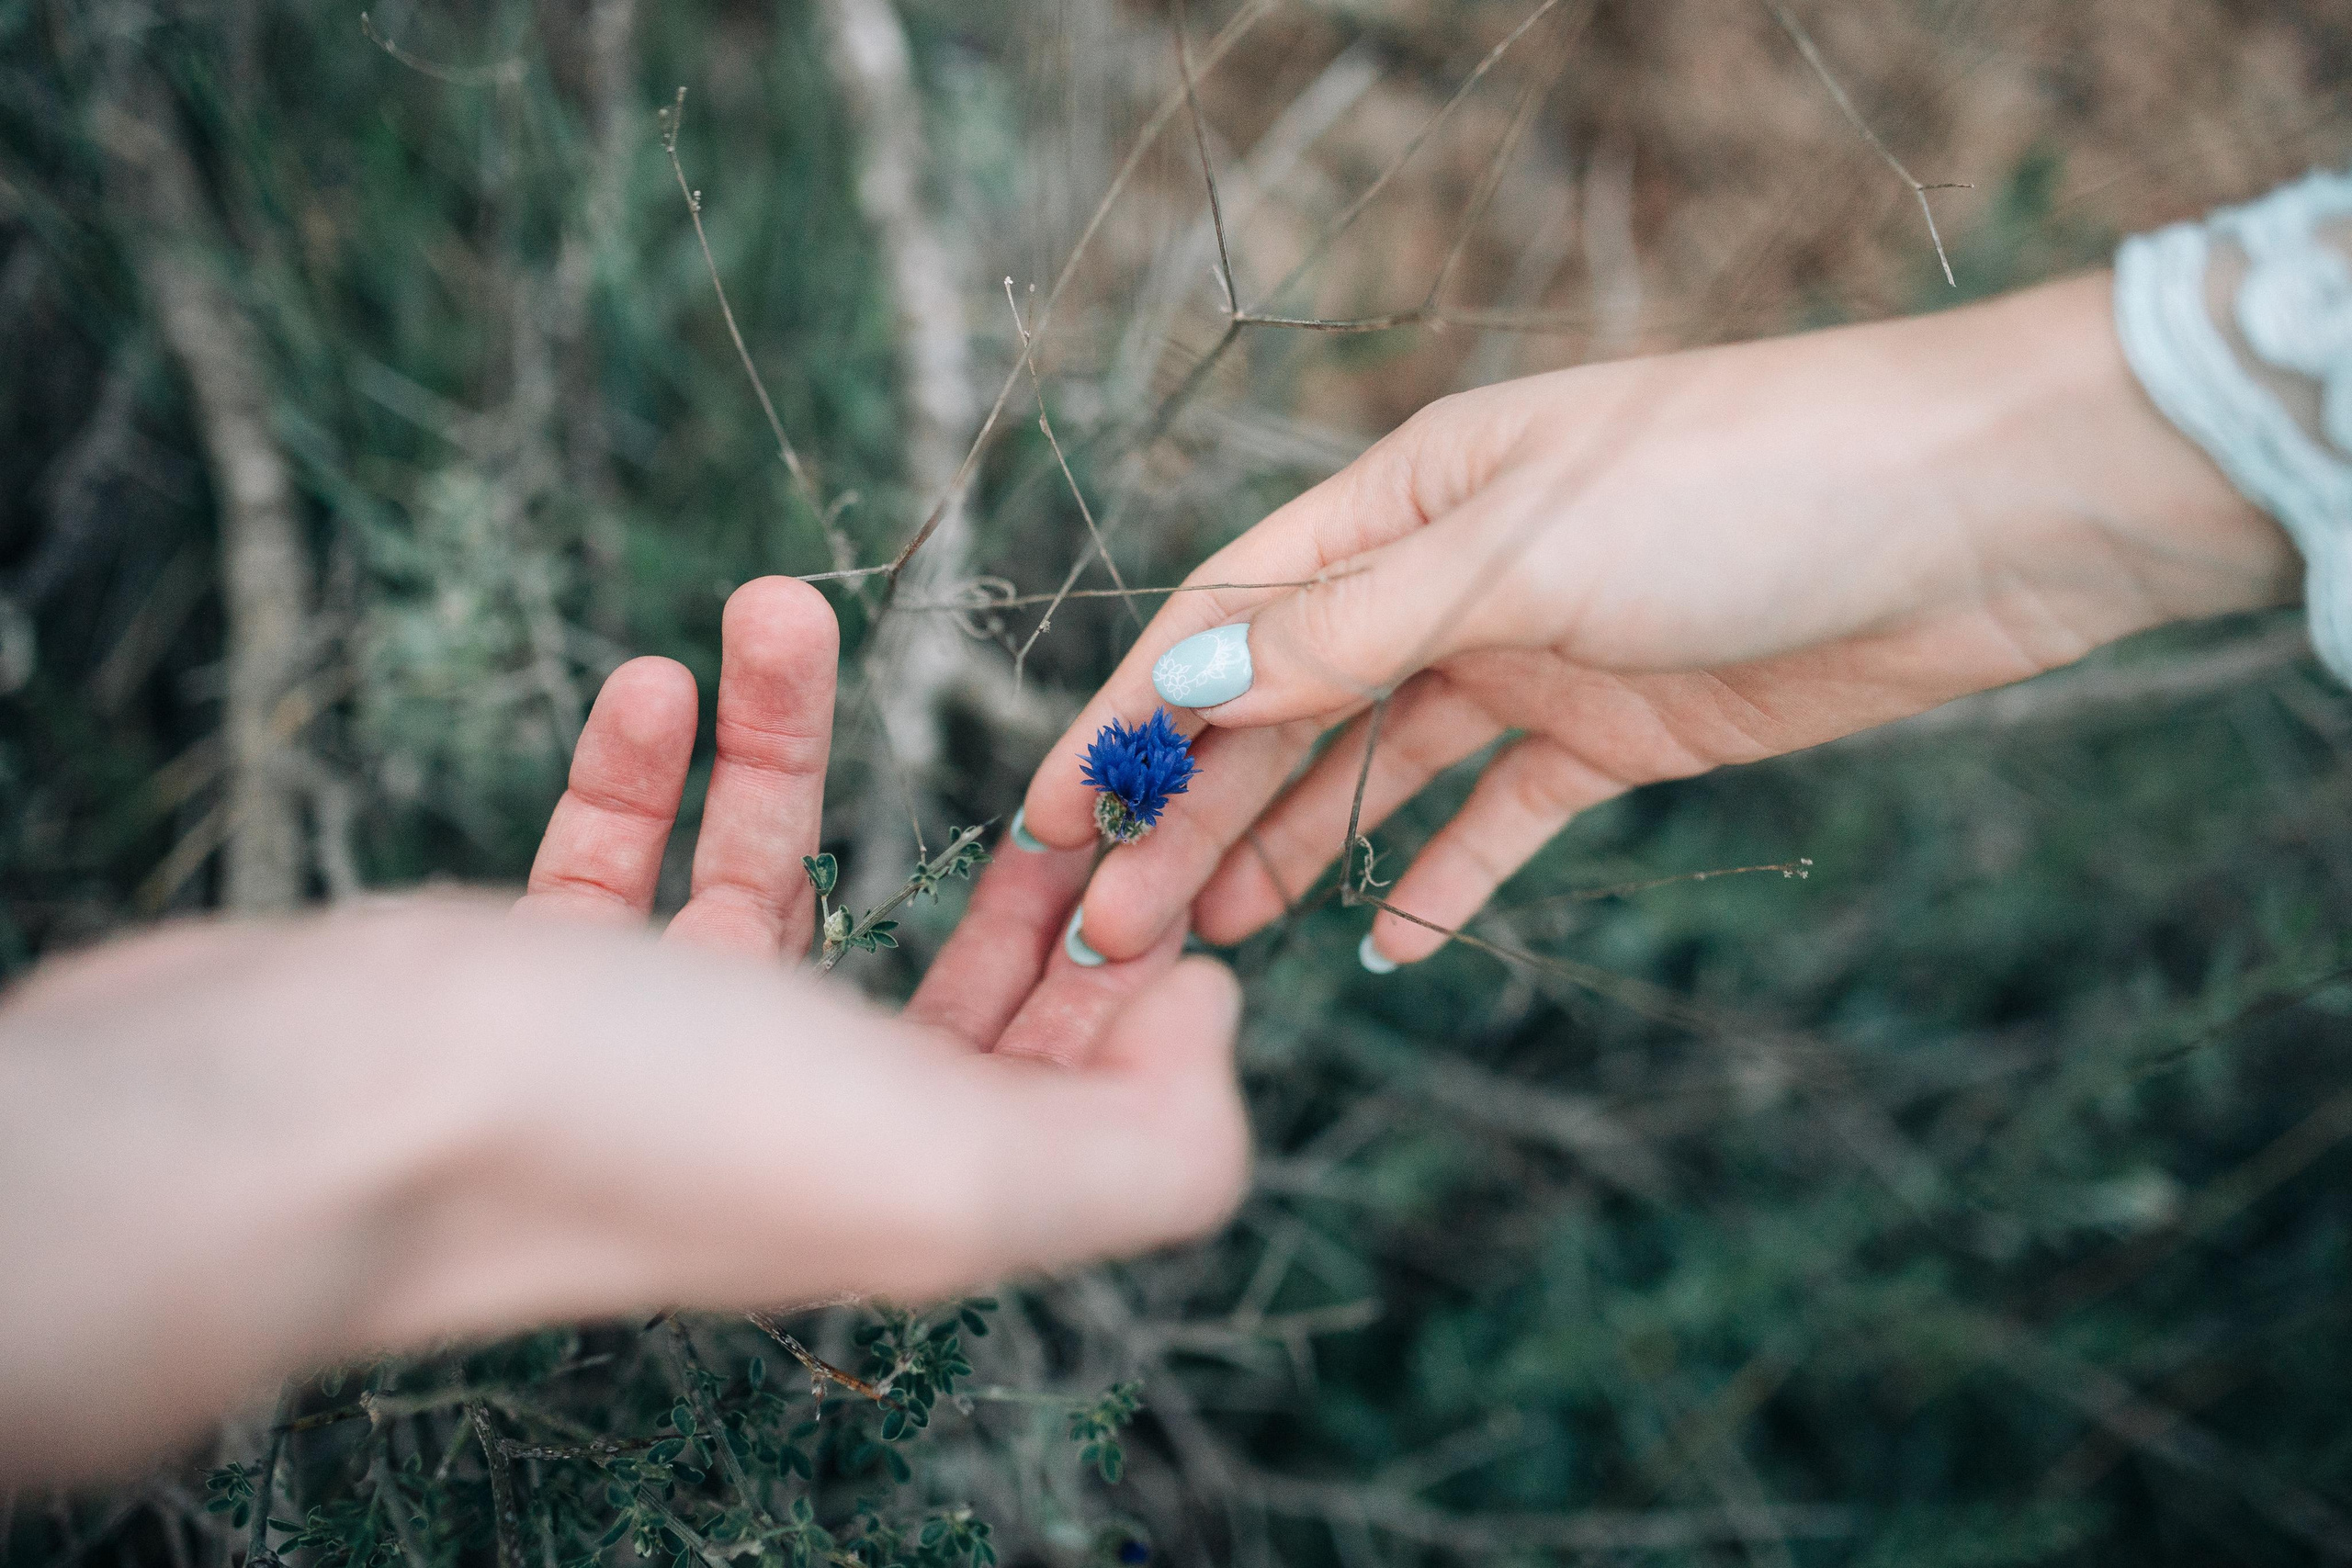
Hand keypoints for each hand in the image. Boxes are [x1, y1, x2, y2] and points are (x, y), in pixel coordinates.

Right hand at [0, 578, 1247, 1482]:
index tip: (1153, 822)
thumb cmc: (637, 1132)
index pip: (1076, 1091)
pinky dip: (646, 763)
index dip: (1136, 962)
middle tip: (1028, 718)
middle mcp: (793, 1129)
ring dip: (793, 736)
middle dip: (1000, 848)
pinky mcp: (530, 985)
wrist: (313, 1115)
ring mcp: (657, 1055)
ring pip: (767, 879)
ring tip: (784, 598)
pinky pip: (616, 857)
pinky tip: (656, 672)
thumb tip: (1209, 1029)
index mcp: (906, 1185)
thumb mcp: (954, 1170)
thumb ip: (1140, 1145)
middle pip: (945, 986)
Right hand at [1019, 274, 2297, 965]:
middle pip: (1287, 706)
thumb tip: (1187, 683)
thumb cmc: (1746, 484)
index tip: (1054, 812)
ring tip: (1212, 944)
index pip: (1230, 614)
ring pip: (1376, 770)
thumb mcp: (1521, 552)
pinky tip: (1381, 944)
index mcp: (1407, 497)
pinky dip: (1438, 877)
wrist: (1977, 517)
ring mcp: (1533, 657)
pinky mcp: (1616, 733)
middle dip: (1197, 812)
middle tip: (1117, 933)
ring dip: (1292, 851)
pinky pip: (1498, 820)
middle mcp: (1452, 575)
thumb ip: (1351, 631)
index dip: (1134, 712)